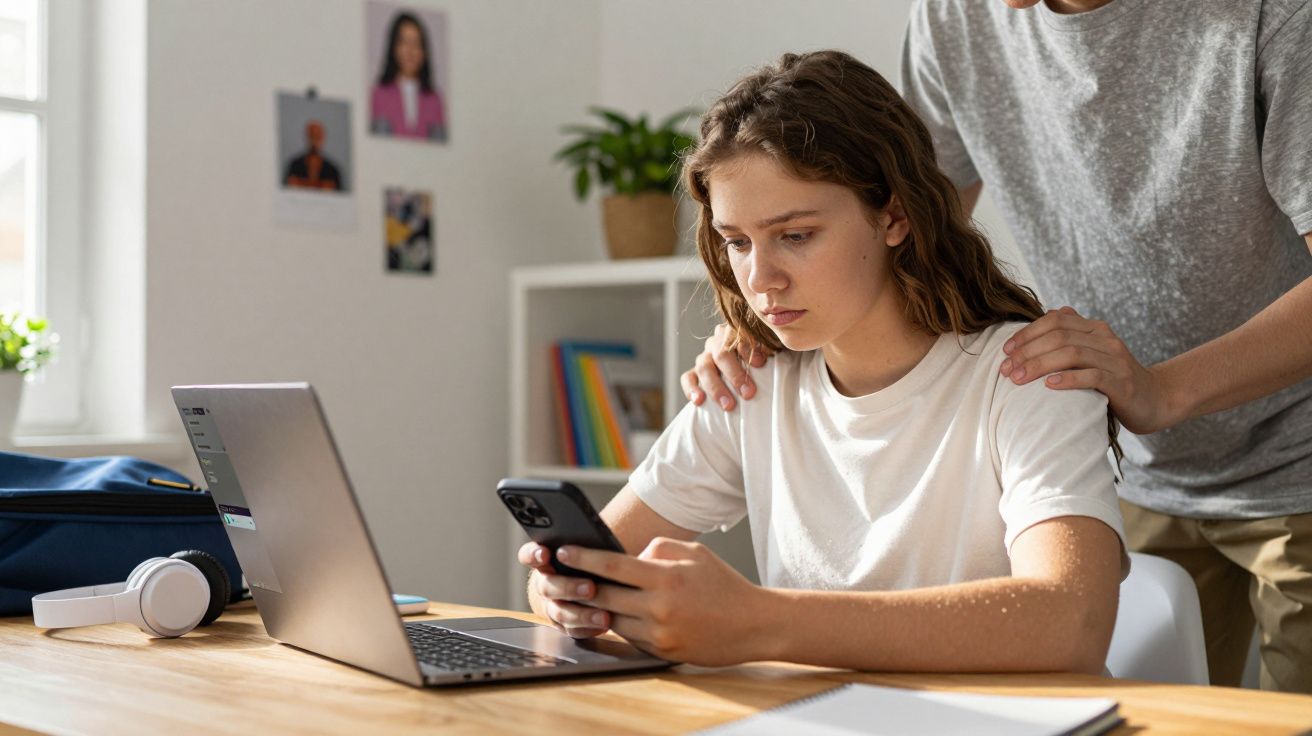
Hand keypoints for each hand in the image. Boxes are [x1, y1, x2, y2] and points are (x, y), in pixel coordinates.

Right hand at [517, 541, 609, 638]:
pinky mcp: (567, 625)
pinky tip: (606, 623)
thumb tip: (596, 537)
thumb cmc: (591, 560)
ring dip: (582, 614)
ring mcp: (554, 606)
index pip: (529, 555)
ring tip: (604, 615)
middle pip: (548, 587)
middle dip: (569, 587)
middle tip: (590, 587)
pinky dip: (590, 628)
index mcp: (545, 561)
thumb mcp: (587, 549)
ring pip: (561, 612)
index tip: (544, 552)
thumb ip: (584, 545)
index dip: (533, 555)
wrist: (596, 582)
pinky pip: (574, 630)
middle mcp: (546, 584)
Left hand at [556, 538, 767, 665]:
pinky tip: (616, 613)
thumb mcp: (694, 553)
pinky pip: (630, 637)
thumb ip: (659, 548)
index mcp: (665, 577)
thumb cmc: (723, 583)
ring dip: (599, 607)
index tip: (562, 553)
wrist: (754, 624)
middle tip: (562, 576)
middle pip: (604, 596)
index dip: (583, 558)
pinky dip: (622, 624)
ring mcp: (659, 633)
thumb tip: (630, 558)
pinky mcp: (662, 651)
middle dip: (580, 586)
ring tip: (585, 594)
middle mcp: (659, 607)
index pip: (612, 566)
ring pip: (613, 619)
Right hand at [680, 323, 772, 410]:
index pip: (738, 335)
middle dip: (735, 374)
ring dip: (716, 387)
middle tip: (749, 393)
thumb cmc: (763, 364)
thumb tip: (784, 349)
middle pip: (721, 353)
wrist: (747, 376)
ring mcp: (704, 358)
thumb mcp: (770, 352)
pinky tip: (699, 401)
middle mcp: (717, 344)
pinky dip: (691, 389)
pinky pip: (688, 378)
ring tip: (729, 405)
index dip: (748, 348)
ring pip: (704, 367)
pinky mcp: (693, 374)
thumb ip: (772, 349)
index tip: (761, 363)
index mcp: (736, 333)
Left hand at [1001, 307, 1175, 433]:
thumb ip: (1074, 334)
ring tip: (1017, 378)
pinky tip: (1049, 386)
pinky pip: (1093, 377)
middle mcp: (1106, 340)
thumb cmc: (1114, 379)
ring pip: (1072, 354)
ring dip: (1039, 365)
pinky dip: (1068, 379)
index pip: (1056, 320)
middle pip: (1059, 336)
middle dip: (1027, 352)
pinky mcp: (1122, 384)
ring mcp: (1116, 361)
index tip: (1005, 351)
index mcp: (1095, 329)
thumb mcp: (1093, 353)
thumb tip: (1052, 312)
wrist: (1156, 400)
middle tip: (1005, 369)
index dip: (1027, 333)